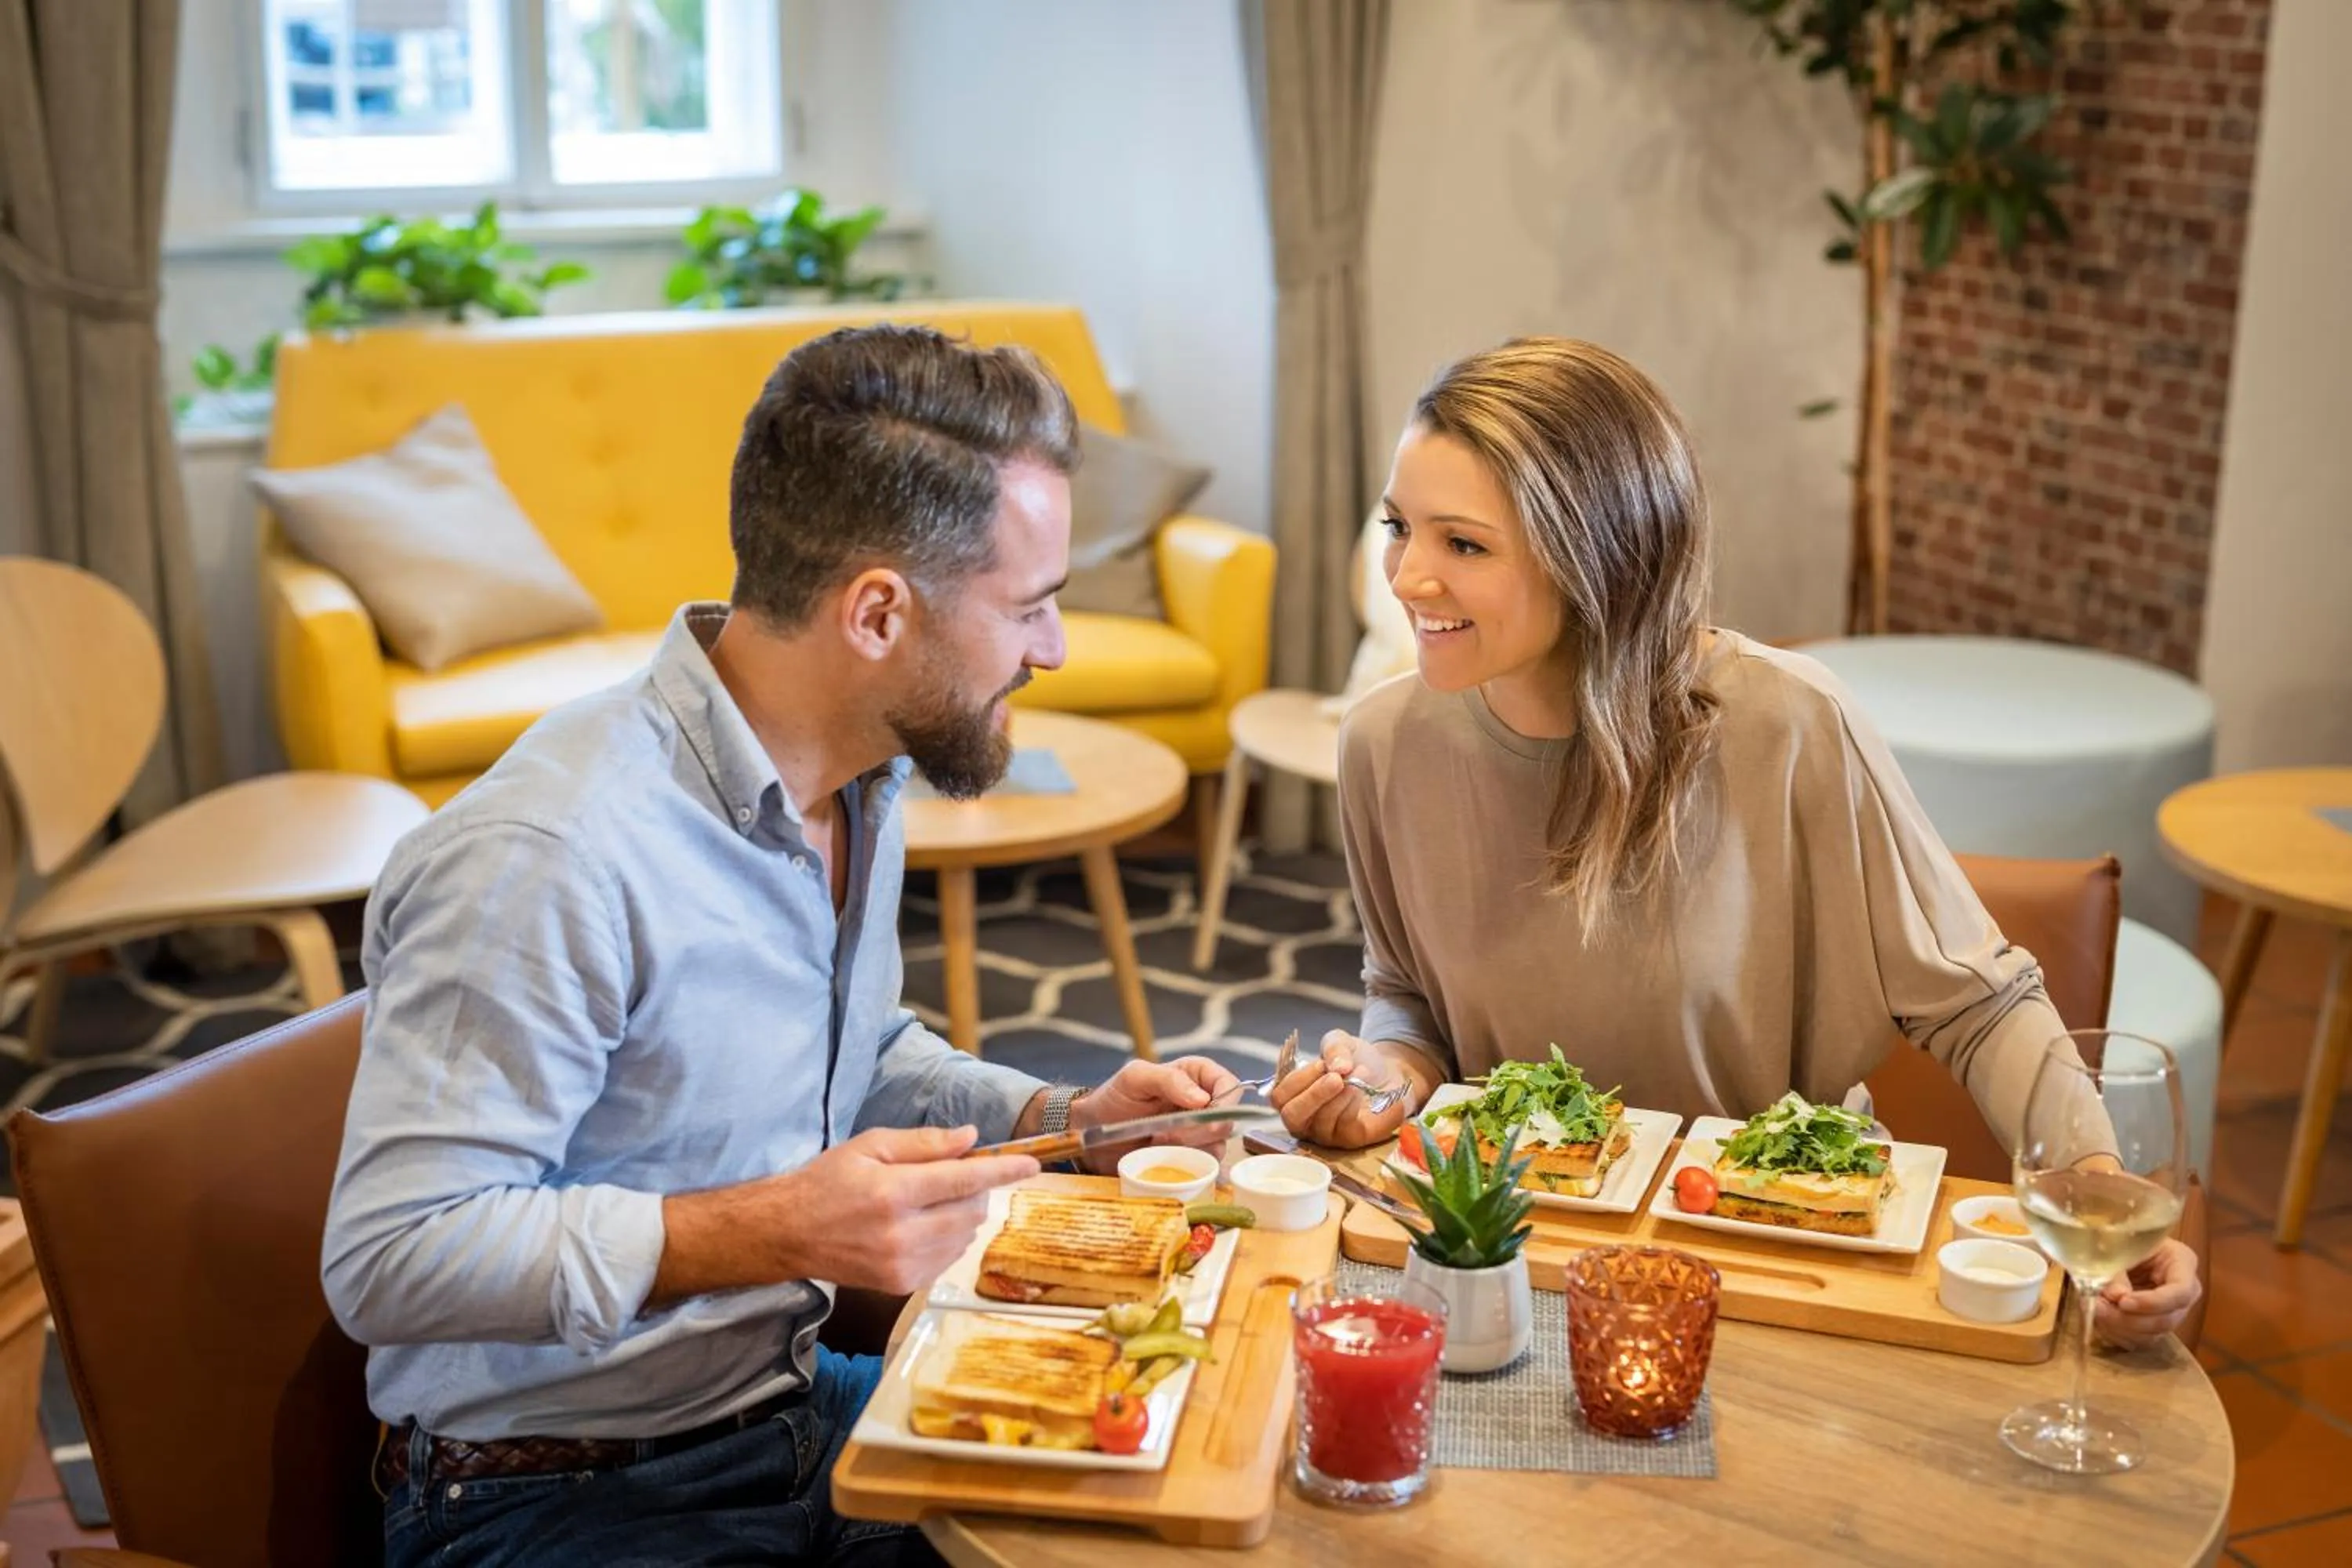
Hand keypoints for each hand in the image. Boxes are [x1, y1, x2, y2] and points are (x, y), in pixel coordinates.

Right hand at [656, 1125, 1037, 1303]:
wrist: (789, 1233)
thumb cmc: (829, 1181)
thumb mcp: (871, 1145)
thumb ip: (924, 1143)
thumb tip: (971, 1139)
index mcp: (893, 1193)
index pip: (963, 1179)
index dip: (1002, 1170)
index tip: (1031, 1164)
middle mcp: (901, 1234)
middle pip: (972, 1210)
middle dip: (974, 1189)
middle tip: (950, 1175)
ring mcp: (902, 1265)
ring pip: (965, 1235)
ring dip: (962, 1214)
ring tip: (926, 1201)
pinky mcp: (901, 1285)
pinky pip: (949, 1257)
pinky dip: (948, 1237)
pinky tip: (919, 1226)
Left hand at [1071, 1057, 1242, 1171]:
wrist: (1094, 1133)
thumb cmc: (1113, 1098)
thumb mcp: (1134, 1079)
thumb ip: (1167, 1079)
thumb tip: (1202, 1099)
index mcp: (1196, 1075)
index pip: (1229, 1085)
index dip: (1224, 1102)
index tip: (1203, 1115)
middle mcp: (1204, 1102)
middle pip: (1226, 1119)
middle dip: (1198, 1130)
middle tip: (1164, 1133)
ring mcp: (1199, 1132)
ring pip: (1218, 1145)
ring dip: (1188, 1149)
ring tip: (1155, 1143)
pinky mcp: (1191, 1157)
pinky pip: (1205, 1165)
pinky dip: (1186, 1164)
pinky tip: (1161, 1157)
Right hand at [1272, 1030, 1412, 1149]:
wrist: (1388, 1071)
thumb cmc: (1355, 1060)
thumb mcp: (1342, 1043)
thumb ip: (1334, 1048)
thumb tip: (1337, 1066)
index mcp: (1293, 1095)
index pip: (1279, 1097)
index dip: (1297, 1080)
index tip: (1320, 1063)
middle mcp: (1305, 1118)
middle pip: (1292, 1117)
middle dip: (1313, 1095)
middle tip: (1336, 1078)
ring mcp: (1326, 1133)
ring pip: (1321, 1122)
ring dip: (1340, 1095)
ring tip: (1357, 1073)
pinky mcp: (1350, 1139)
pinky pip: (1344, 1127)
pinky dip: (1352, 1104)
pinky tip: (1362, 1089)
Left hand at [2094, 1237, 2202, 1347]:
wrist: (2119, 1245)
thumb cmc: (2123, 1237)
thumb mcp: (2120, 1245)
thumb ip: (2118, 1271)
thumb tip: (2116, 1297)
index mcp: (2183, 1263)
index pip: (2181, 1292)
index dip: (2153, 1302)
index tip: (2124, 1302)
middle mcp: (2184, 1293)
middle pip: (2167, 1319)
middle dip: (2131, 1319)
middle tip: (2100, 1310)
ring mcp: (2171, 1312)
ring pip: (2153, 1335)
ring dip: (2120, 1328)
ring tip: (2095, 1311)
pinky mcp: (2154, 1326)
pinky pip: (2140, 1341)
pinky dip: (2117, 1334)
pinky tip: (2100, 1320)